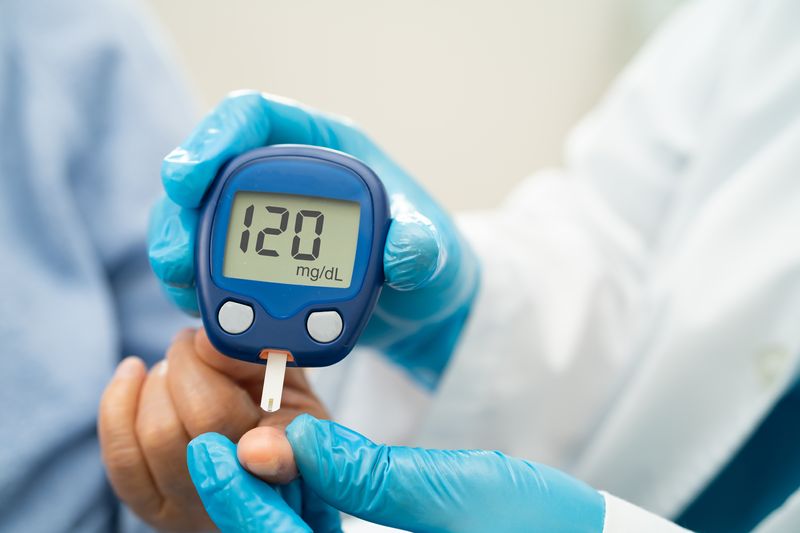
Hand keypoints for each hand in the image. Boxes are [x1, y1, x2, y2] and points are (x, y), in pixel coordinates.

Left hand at [98, 329, 326, 530]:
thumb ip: (259, 355)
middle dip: (191, 364)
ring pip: (159, 434)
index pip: (282, 457)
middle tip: (198, 343)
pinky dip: (118, 402)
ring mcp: (198, 506)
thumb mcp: (286, 371)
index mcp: (292, 456)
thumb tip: (208, 343)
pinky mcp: (154, 508)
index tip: (257, 444)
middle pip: (207, 422)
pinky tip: (134, 373)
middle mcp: (248, 492)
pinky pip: (121, 456)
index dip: (271, 453)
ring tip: (179, 366)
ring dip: (161, 380)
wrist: (249, 441)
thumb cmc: (273, 399)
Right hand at [148, 91, 479, 386]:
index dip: (214, 137)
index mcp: (325, 150)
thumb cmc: (430, 259)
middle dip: (182, 210)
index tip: (188, 176)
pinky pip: (215, 268)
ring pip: (200, 221)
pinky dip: (200, 288)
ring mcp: (266, 223)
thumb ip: (422, 246)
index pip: (255, 117)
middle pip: (211, 173)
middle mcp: (286, 179)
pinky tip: (200, 310)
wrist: (422, 306)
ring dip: (182, 251)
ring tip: (182, 287)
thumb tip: (404, 253)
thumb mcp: (435, 250)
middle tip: (177, 256)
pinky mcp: (258, 266)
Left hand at [188, 414, 605, 532]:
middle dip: (245, 502)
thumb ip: (364, 471)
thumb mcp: (449, 490)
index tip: (212, 448)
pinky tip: (303, 476)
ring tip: (257, 450)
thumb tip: (286, 440)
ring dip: (271, 505)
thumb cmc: (537, 527)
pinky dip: (303, 514)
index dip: (239, 499)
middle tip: (225, 441)